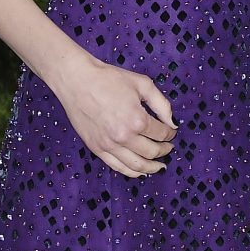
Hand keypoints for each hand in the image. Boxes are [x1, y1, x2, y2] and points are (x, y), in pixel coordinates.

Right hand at [55, 53, 177, 178]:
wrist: (77, 80)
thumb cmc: (108, 78)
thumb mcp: (142, 84)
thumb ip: (162, 104)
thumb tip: (172, 123)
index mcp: (137, 119)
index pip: (161, 134)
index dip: (170, 134)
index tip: (171, 132)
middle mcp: (124, 136)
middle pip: (151, 152)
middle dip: (164, 150)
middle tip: (168, 148)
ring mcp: (108, 145)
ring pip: (136, 165)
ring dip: (152, 167)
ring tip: (159, 165)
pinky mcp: (96, 148)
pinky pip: (117, 167)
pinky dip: (132, 172)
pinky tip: (141, 171)